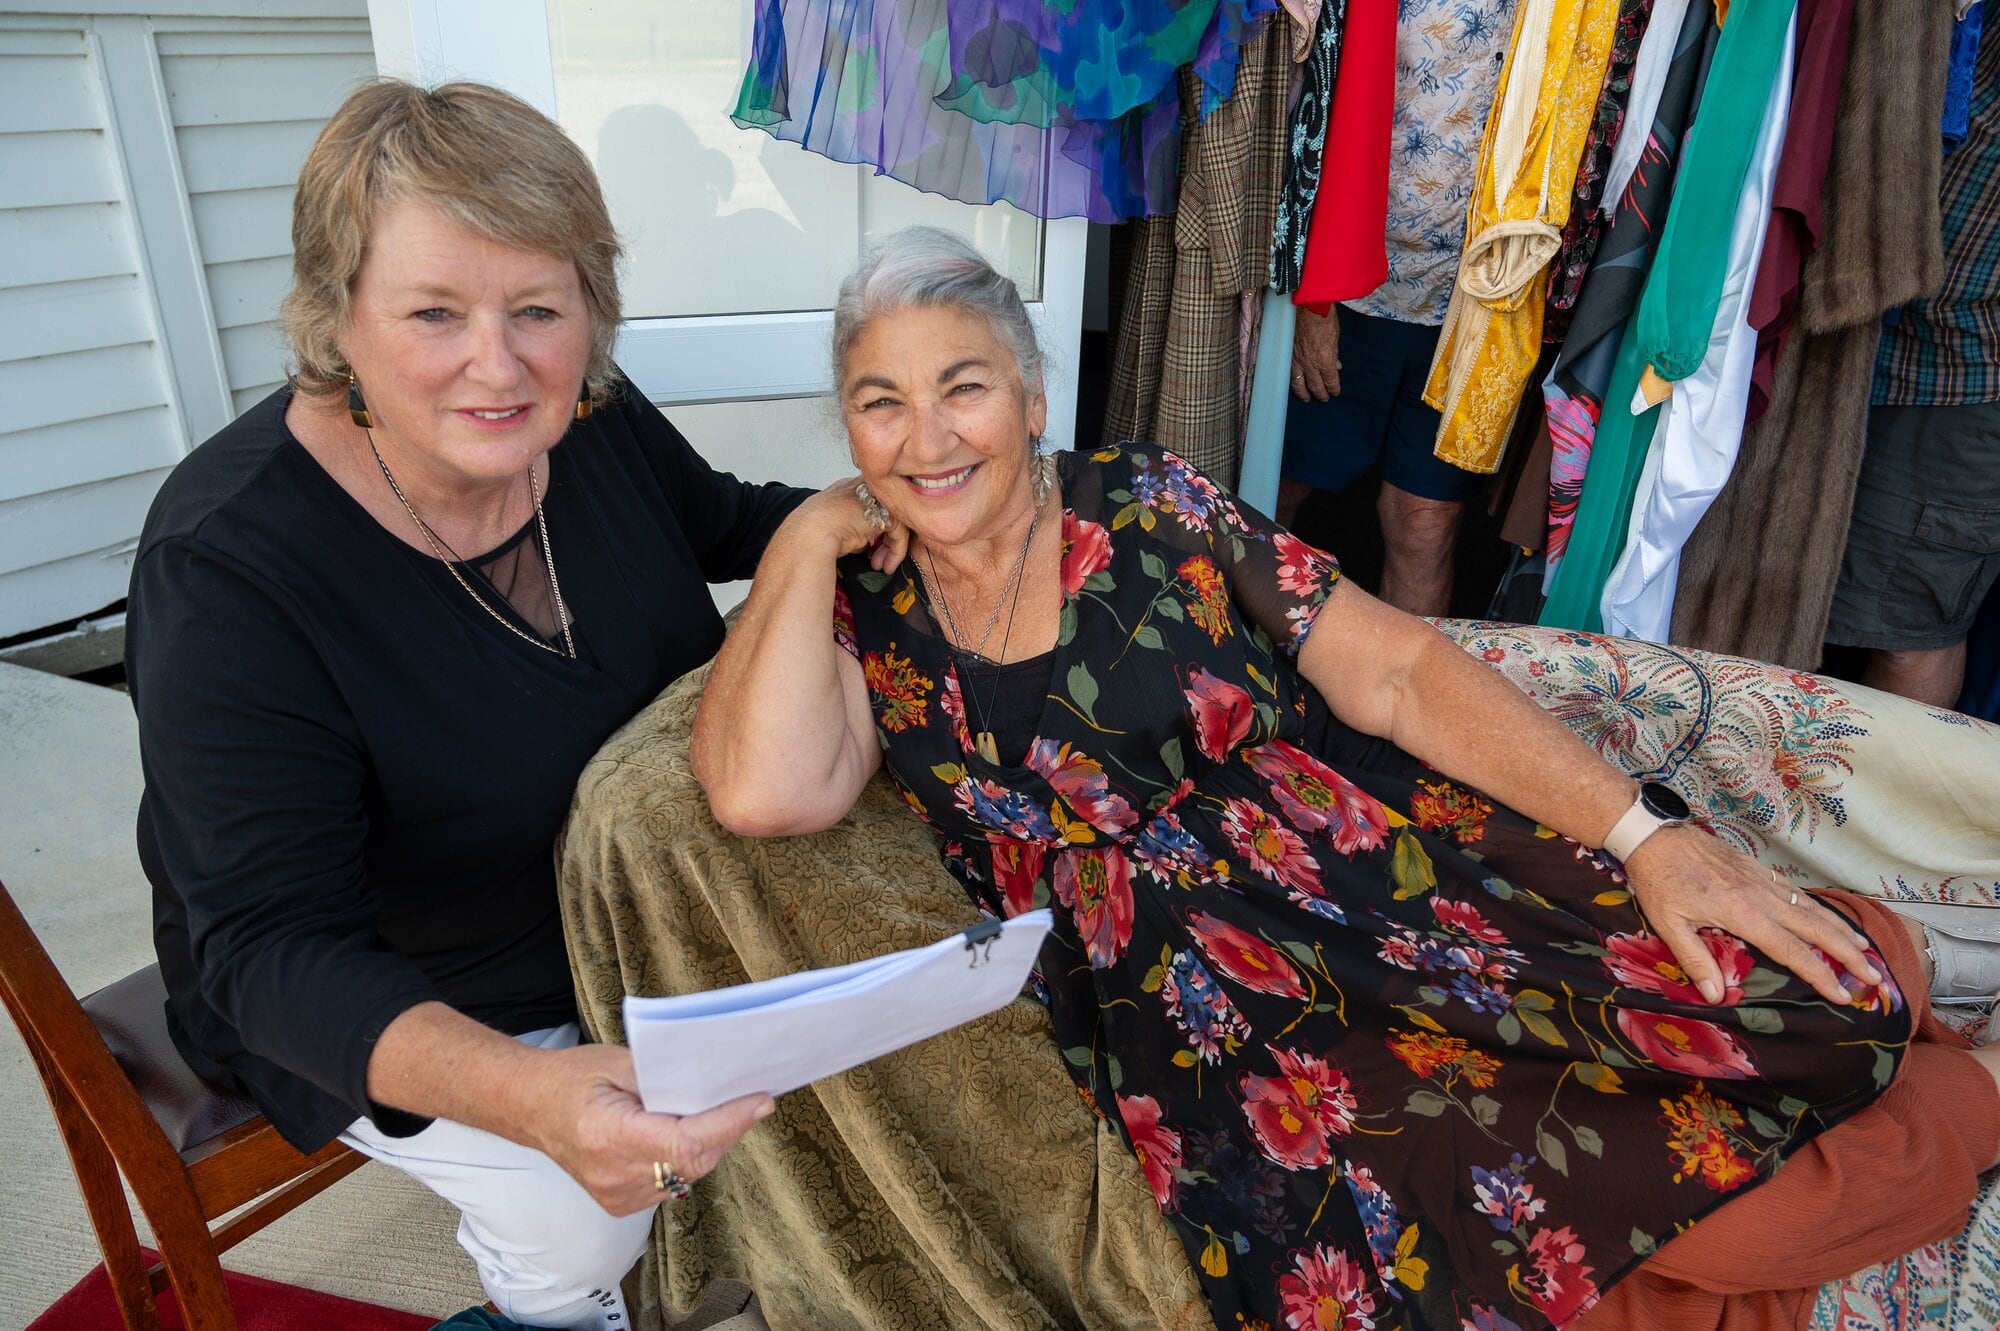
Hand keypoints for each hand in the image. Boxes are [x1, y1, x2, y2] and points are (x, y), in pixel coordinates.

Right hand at [529, 1044, 773, 1215]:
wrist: (531, 1108)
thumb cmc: (573, 1078)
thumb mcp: (620, 1063)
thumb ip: (667, 1077)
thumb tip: (718, 1084)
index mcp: (608, 1136)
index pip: (685, 1142)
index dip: (728, 1122)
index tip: (760, 1100)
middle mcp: (613, 1175)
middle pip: (693, 1162)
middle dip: (729, 1130)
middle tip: (751, 1099)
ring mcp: (616, 1196)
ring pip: (688, 1176)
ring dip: (712, 1145)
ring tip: (724, 1112)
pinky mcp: (621, 1205)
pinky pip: (673, 1184)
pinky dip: (690, 1159)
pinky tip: (694, 1133)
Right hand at [789, 476, 910, 572]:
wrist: (809, 533)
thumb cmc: (812, 534)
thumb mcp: (832, 527)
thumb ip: (850, 530)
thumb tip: (862, 544)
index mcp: (845, 489)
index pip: (868, 507)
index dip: (872, 530)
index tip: (869, 550)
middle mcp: (861, 488)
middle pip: (884, 512)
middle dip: (884, 540)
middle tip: (878, 560)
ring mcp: (873, 495)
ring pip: (895, 521)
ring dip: (891, 548)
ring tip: (882, 566)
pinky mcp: (885, 509)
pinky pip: (900, 531)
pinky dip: (896, 551)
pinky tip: (886, 566)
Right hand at [1292, 305, 1340, 401]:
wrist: (1307, 305)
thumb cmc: (1324, 317)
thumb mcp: (1335, 337)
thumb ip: (1334, 354)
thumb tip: (1336, 364)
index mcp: (1325, 360)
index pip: (1330, 380)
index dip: (1333, 388)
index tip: (1335, 392)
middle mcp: (1310, 364)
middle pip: (1315, 385)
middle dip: (1320, 393)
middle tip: (1323, 399)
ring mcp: (1297, 360)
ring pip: (1299, 383)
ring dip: (1303, 392)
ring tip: (1306, 398)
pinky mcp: (1287, 355)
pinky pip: (1289, 373)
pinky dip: (1292, 381)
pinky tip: (1293, 385)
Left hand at [1622, 825, 1882, 1006]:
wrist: (1656, 835)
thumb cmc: (1659, 881)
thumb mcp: (1668, 924)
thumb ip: (1694, 960)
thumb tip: (1714, 997)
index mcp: (1743, 913)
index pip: (1793, 951)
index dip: (1821, 975)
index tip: (1843, 995)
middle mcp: (1762, 896)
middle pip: (1816, 929)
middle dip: (1848, 954)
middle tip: (1874, 976)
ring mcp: (1763, 880)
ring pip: (1813, 908)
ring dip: (1841, 930)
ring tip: (1865, 949)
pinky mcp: (1759, 869)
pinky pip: (1798, 892)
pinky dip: (1820, 908)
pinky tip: (1828, 918)